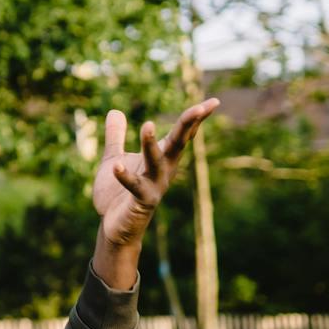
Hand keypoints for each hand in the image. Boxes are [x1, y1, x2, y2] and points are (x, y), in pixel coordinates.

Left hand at [92, 99, 219, 248]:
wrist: (114, 227)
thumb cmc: (118, 193)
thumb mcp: (115, 158)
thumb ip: (115, 136)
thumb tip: (115, 111)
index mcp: (161, 158)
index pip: (181, 134)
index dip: (195, 117)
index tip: (214, 101)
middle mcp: (163, 170)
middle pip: (178, 143)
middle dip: (188, 125)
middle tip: (200, 107)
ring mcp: (154, 186)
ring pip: (156, 162)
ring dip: (150, 144)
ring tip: (146, 124)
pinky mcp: (141, 201)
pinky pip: (135, 186)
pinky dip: (125, 176)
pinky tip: (116, 166)